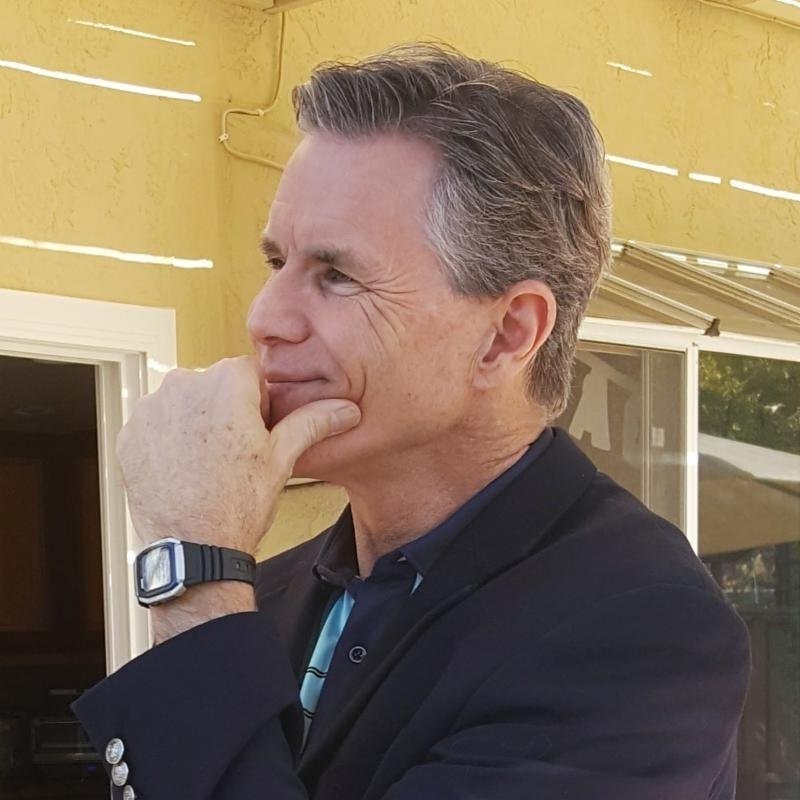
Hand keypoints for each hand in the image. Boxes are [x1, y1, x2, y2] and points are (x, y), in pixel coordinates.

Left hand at [116, 356, 359, 640]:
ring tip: (209, 464)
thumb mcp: (282, 458)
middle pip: (215, 385)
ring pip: (185, 404)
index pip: (251, 373)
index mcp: (225, 381)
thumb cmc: (237, 505)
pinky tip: (185, 470)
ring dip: (197, 423)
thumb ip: (313, 422)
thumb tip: (346, 409)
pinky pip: (157, 425)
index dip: (260, 403)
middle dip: (227, 410)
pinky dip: (170, 441)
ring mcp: (150, 410)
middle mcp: (182, 383)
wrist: (192, 550)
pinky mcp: (130, 435)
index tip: (260, 431)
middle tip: (237, 452)